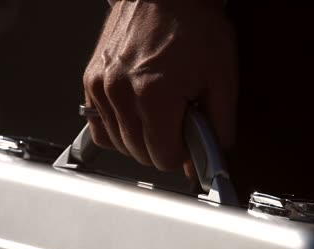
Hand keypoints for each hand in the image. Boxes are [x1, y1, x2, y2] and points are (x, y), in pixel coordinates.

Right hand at [83, 0, 237, 177]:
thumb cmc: (194, 25)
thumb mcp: (222, 77)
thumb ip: (218, 127)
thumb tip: (210, 158)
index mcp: (154, 94)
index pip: (162, 157)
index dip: (181, 154)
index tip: (188, 142)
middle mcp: (121, 91)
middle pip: (139, 154)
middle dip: (162, 147)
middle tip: (177, 124)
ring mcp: (102, 86)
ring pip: (118, 143)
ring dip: (140, 139)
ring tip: (158, 115)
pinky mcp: (91, 80)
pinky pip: (99, 126)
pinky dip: (117, 130)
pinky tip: (135, 116)